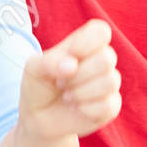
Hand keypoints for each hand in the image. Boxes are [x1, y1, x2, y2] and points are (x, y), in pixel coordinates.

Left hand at [17, 19, 120, 140]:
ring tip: (67, 95)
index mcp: (84, 43)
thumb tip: (72, 65)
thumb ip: (49, 61)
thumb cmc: (38, 85)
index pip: (101, 31)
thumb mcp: (34, 68)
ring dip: (80, 92)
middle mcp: (100, 60)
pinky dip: (85, 109)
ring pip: (110, 81)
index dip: (87, 42)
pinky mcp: (111, 107)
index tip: (71, 53)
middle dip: (78, 74)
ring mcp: (108, 84)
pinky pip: (107, 106)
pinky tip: (77, 108)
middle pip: (107, 59)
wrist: (38, 116)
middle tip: (61, 82)